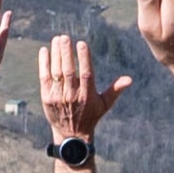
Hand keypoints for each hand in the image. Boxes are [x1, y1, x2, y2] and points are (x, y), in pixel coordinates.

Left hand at [38, 30, 121, 152]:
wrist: (71, 135)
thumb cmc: (90, 116)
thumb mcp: (105, 104)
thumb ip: (115, 90)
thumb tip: (129, 79)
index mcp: (87, 95)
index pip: (86, 73)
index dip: (84, 58)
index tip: (82, 43)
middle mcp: (72, 95)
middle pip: (69, 71)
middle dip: (66, 53)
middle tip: (65, 37)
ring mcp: (58, 96)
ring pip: (57, 72)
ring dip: (56, 55)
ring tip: (56, 39)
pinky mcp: (46, 97)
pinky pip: (44, 78)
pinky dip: (44, 64)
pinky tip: (44, 51)